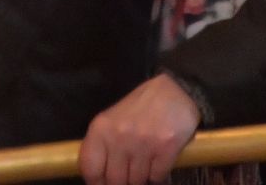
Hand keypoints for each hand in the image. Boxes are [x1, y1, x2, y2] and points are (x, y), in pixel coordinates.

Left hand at [81, 73, 202, 184]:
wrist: (175, 90)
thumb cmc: (140, 108)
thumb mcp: (113, 120)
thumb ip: (103, 147)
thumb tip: (99, 180)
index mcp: (101, 129)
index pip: (91, 170)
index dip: (98, 182)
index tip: (106, 182)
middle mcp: (119, 136)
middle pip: (115, 181)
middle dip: (123, 181)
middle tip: (129, 173)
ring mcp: (143, 142)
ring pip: (136, 181)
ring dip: (141, 178)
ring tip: (145, 163)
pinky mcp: (166, 147)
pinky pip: (156, 177)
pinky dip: (157, 175)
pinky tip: (158, 161)